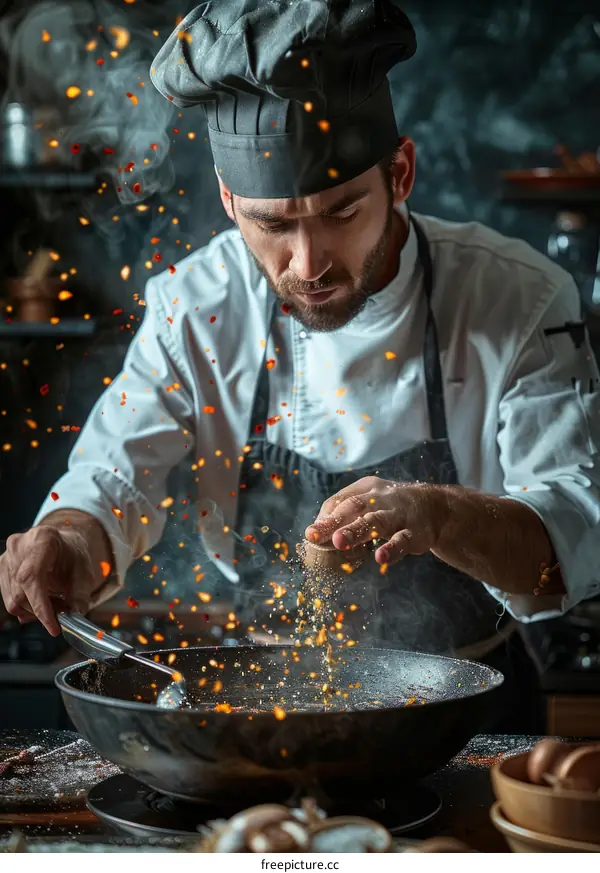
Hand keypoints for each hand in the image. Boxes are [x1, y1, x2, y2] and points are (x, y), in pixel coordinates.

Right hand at [0, 526, 97, 635]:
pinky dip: (27, 606)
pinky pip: (10, 598)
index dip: (40, 605)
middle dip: (42, 610)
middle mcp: (18, 546)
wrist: (62, 544)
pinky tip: (43, 600)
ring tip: (56, 603)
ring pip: (13, 600)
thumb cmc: (72, 555)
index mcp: (42, 539)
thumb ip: (80, 594)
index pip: (32, 577)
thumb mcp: (85, 572)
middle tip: (63, 612)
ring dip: (35, 611)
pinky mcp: (1, 569)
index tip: (53, 626)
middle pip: (21, 592)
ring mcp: (6, 557)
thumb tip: (75, 614)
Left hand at [305, 477, 446, 566]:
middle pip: (354, 507)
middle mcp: (381, 498)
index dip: (325, 518)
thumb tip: (317, 535)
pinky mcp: (416, 531)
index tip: (311, 535)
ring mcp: (399, 514)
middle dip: (333, 522)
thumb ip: (345, 516)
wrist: (437, 507)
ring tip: (339, 542)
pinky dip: (392, 548)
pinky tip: (380, 557)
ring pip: (376, 521)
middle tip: (313, 536)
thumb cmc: (392, 508)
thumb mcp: (370, 504)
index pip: (340, 501)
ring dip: (357, 531)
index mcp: (366, 489)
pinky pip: (402, 540)